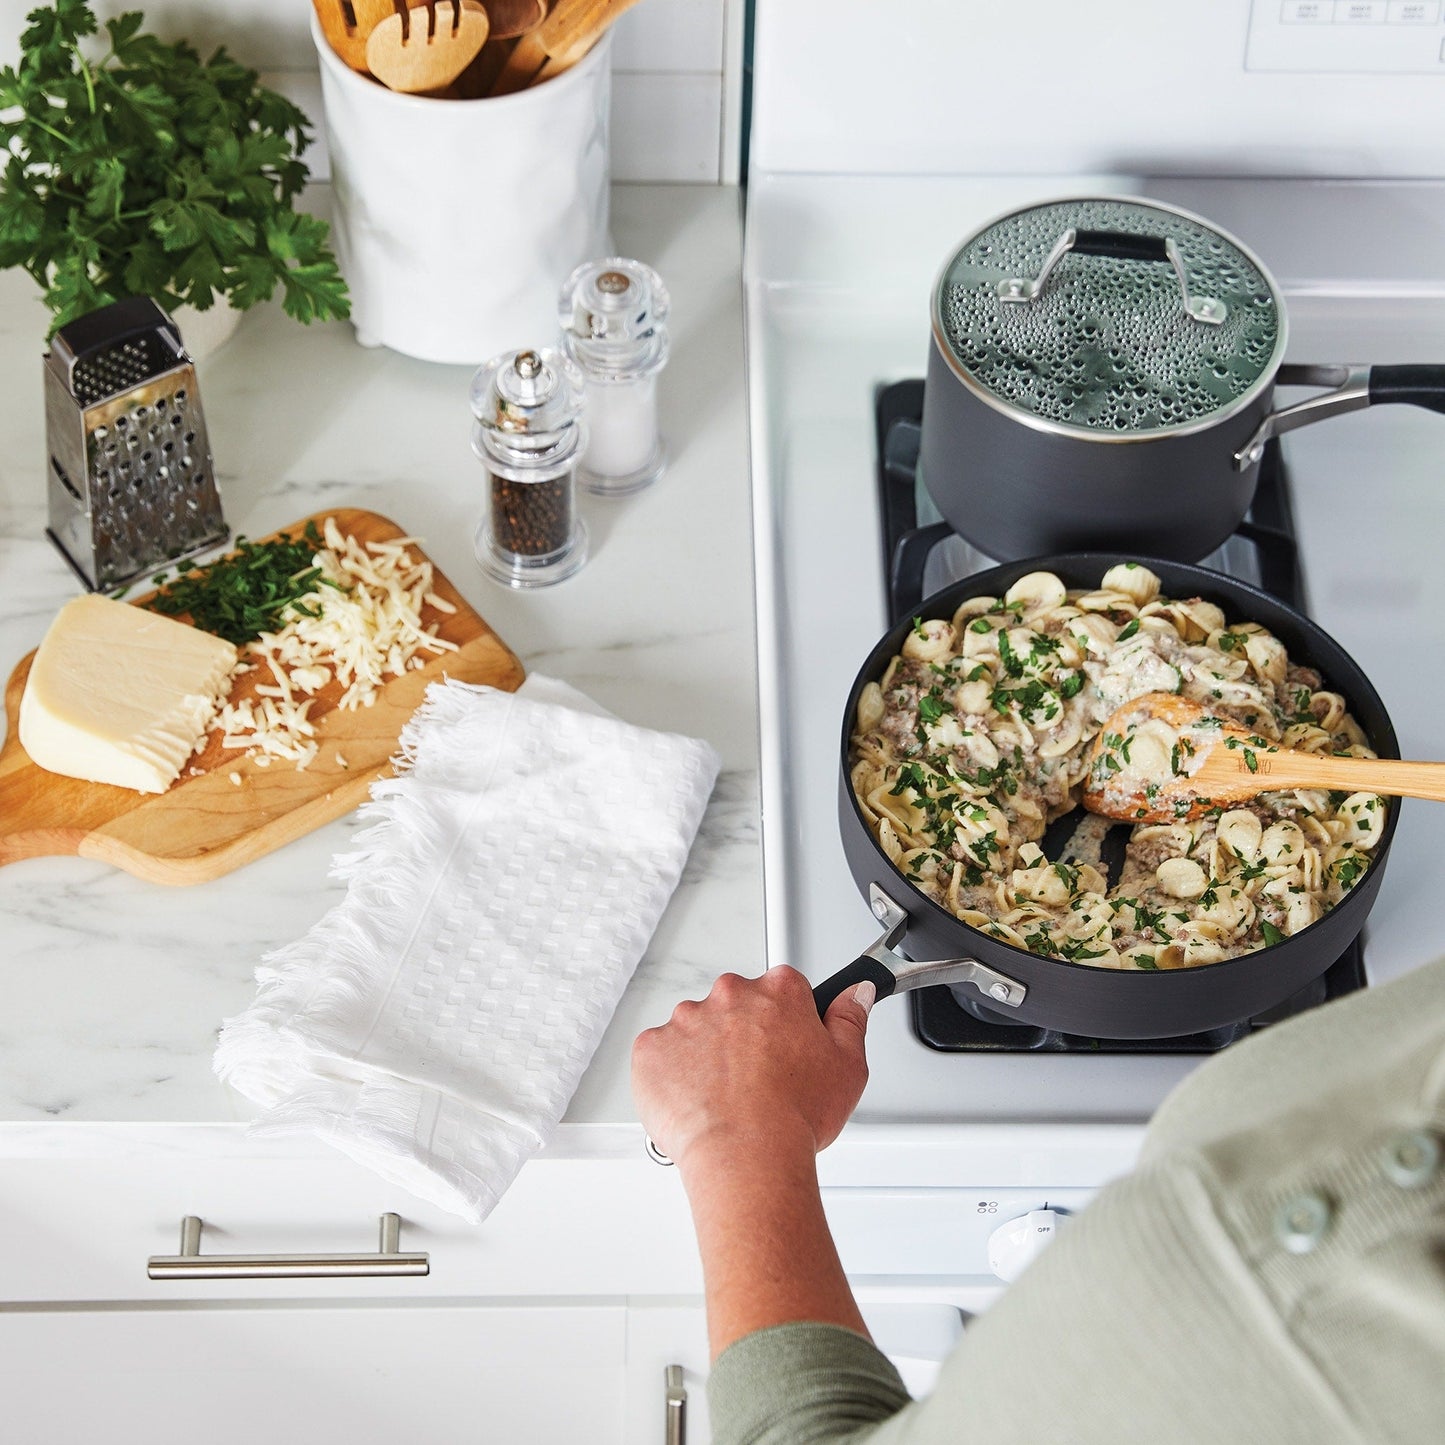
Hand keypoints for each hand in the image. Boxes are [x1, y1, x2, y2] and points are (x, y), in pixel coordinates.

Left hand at [631, 965, 873, 1171]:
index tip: (784, 1051)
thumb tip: (855, 993)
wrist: (746, 1155)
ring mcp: (686, 1019)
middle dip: (742, 1037)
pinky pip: (659, 1055)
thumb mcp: (849, 1067)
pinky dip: (671, 1076)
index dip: (785, 1024)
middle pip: (736, 1006)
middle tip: (755, 1082)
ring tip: (724, 1100)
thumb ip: (850, 1020)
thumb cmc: (794, 1116)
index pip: (782, 990)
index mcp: (778, 991)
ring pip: (696, 1031)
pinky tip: (694, 1104)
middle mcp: (730, 994)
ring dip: (706, 1056)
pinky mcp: (652, 1048)